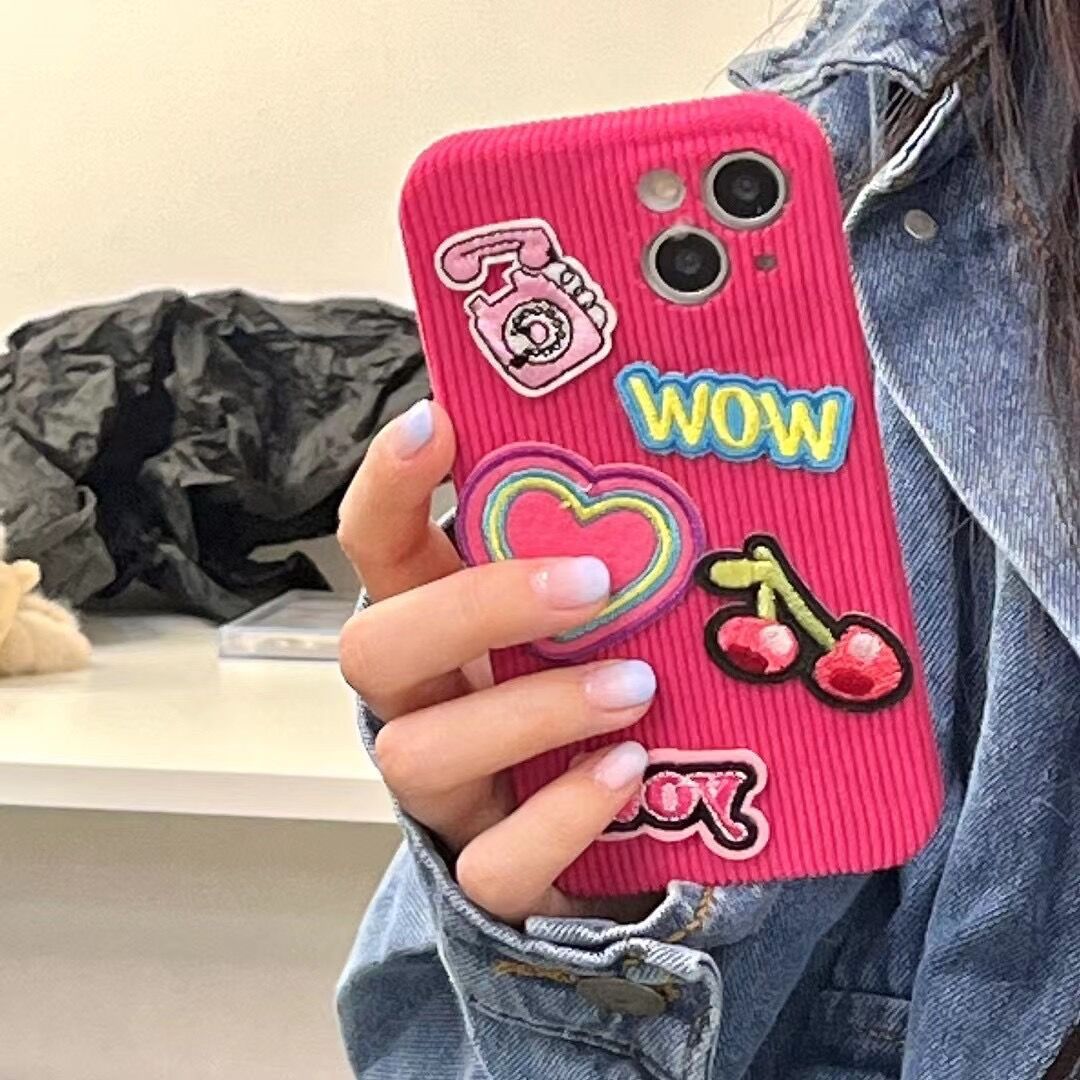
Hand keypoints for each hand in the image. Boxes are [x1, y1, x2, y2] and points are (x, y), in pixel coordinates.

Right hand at [338, 399, 657, 924]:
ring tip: (636, 684)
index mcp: (436, 623)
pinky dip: (562, 814)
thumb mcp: (580, 618)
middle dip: (472, 607)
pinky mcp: (489, 870)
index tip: (434, 421)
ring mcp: (447, 794)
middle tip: (589, 581)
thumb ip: (592, 556)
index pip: (376, 543)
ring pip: (418, 756)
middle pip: (372, 649)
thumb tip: (663, 462)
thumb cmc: (586, 691)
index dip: (388, 484)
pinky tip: (628, 770)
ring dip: (530, 710)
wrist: (609, 836)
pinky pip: (494, 864)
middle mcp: (421, 703)